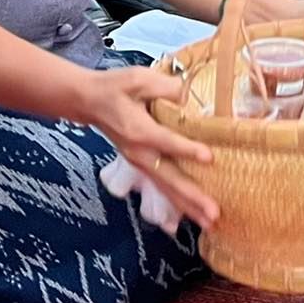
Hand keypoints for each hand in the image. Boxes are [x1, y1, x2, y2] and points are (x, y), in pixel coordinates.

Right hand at [72, 66, 219, 229]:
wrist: (90, 102)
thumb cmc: (116, 87)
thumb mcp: (139, 78)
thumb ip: (165, 86)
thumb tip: (190, 95)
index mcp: (139, 130)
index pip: (166, 142)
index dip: (187, 149)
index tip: (209, 157)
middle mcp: (139, 153)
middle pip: (168, 178)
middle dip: (192, 197)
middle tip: (214, 214)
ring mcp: (139, 162)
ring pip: (166, 188)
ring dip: (188, 207)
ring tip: (210, 224)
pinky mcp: (142, 165)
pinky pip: (161, 187)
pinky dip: (177, 203)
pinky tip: (192, 215)